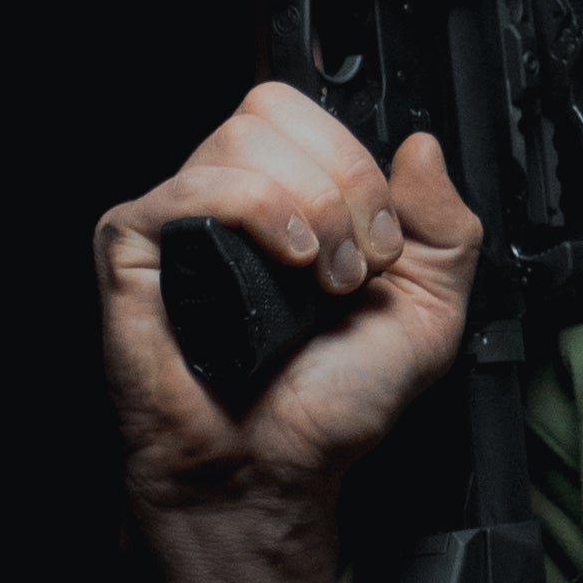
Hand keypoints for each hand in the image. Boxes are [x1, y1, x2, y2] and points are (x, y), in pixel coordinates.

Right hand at [97, 83, 480, 582]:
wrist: (275, 471)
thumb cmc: (332, 405)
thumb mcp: (430, 312)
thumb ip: (448, 227)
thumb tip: (423, 145)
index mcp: (287, 198)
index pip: (309, 114)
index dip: (359, 166)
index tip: (382, 247)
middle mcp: (231, 200)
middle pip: (274, 111)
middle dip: (341, 186)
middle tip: (353, 271)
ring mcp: (179, 221)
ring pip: (239, 140)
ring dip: (306, 208)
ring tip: (318, 283)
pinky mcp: (133, 249)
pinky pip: (188, 188)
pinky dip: (251, 209)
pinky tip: (287, 261)